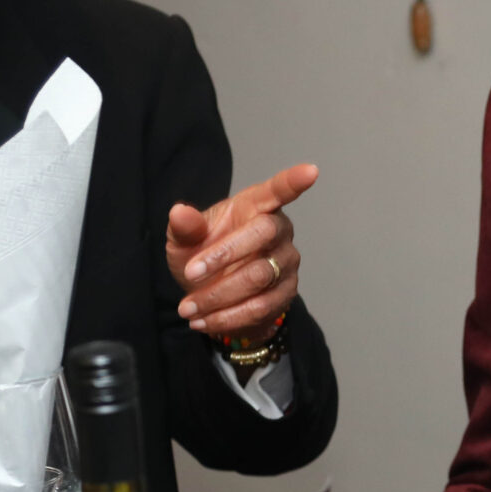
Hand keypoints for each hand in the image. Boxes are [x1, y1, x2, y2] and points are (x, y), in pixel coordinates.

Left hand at [168, 162, 317, 336]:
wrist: (210, 298)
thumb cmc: (201, 256)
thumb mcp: (183, 241)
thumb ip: (185, 228)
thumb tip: (179, 212)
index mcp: (255, 206)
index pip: (277, 190)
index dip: (294, 181)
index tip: (311, 171)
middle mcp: (278, 230)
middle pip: (263, 233)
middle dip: (223, 255)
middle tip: (190, 273)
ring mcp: (287, 261)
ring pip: (259, 276)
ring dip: (218, 295)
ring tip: (187, 308)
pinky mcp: (286, 292)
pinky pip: (259, 307)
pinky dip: (226, 317)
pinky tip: (202, 320)